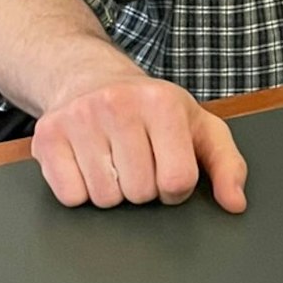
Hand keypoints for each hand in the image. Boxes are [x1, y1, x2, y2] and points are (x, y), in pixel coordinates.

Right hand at [32, 72, 247, 211]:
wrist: (92, 79)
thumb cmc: (152, 110)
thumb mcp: (199, 127)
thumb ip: (227, 164)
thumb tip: (235, 203)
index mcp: (163, 103)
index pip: (177, 179)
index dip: (175, 187)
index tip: (169, 168)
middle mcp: (118, 105)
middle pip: (138, 193)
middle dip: (142, 188)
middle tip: (137, 160)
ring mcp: (79, 118)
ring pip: (104, 198)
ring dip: (112, 191)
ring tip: (114, 159)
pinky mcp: (47, 136)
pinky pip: (70, 197)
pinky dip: (80, 191)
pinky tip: (88, 163)